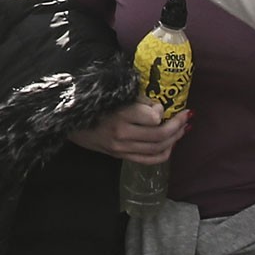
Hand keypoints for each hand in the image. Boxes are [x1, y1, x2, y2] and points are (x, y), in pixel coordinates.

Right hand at [67, 100, 188, 163]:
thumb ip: (137, 99)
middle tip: (186, 115)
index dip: (161, 110)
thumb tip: (159, 106)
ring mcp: (121, 148)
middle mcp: (121, 134)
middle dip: (177, 125)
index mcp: (120, 114)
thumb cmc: (92, 103)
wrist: (68, 122)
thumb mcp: (113, 95)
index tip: (161, 105)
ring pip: (158, 148)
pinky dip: (164, 153)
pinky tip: (170, 145)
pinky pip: (148, 160)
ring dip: (175, 138)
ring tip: (182, 128)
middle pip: (160, 135)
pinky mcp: (119, 156)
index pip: (153, 117)